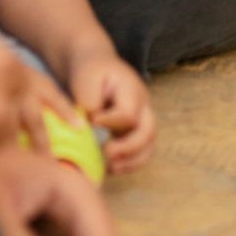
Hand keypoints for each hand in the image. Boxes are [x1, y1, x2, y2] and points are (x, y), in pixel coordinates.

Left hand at [68, 48, 156, 172]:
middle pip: (148, 132)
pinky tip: (111, 168)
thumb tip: (95, 128)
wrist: (95, 67)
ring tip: (111, 168)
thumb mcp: (86, 80)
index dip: (111, 123)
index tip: (92, 122)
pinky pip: (141, 153)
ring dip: (132, 161)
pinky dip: (129, 163)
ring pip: (149, 146)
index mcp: (132, 90)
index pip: (128, 114)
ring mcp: (142, 120)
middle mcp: (143, 106)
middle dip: (130, 148)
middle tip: (108, 154)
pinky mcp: (136, 132)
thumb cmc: (90, 72)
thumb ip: (90, 102)